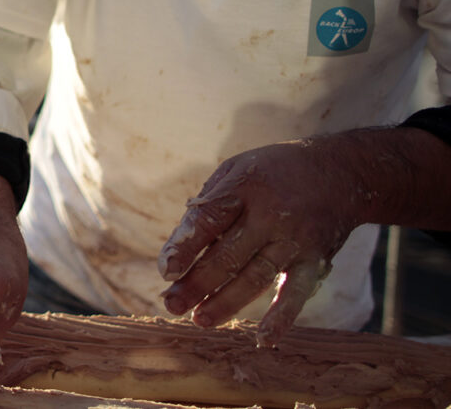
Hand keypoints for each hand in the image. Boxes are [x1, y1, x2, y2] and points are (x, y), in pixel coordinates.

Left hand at [158, 135, 367, 346]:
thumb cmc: (273, 174)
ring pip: (256, 277)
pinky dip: (283, 317)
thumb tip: (180, 251)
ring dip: (226, 302)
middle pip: (228, 255)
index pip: (209, 220)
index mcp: (244, 188)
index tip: (166, 271)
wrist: (341, 172)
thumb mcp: (236, 171)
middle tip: (171, 304)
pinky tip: (264, 338)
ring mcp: (295, 240)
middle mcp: (271, 215)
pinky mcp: (316, 259)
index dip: (185, 247)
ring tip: (199, 319)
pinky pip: (298, 292)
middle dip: (197, 283)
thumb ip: (210, 207)